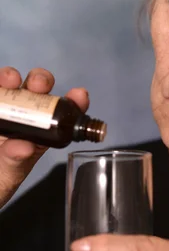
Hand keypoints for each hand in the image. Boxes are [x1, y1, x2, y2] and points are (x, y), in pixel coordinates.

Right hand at [0, 66, 88, 207]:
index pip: (65, 109)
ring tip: (10, 81)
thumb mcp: (11, 172)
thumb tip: (24, 147)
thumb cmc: (2, 174)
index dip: (74, 100)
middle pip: (38, 87)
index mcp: (44, 129)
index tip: (79, 95)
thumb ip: (17, 160)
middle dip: (41, 80)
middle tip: (38, 86)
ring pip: (12, 81)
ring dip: (12, 76)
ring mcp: (6, 106)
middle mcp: (26, 112)